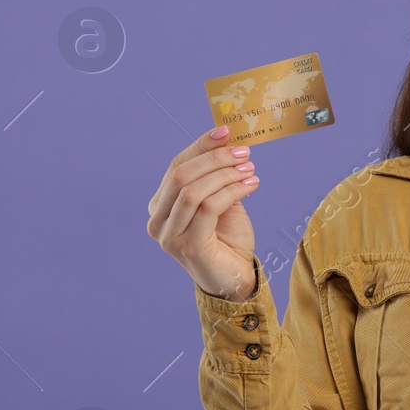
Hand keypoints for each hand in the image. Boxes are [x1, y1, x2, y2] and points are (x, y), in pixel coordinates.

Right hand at [147, 125, 260, 301]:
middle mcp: (158, 221)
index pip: (176, 166)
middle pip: (181, 176)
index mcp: (161, 206)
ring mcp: (170, 236)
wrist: (235, 278)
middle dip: (214, 158)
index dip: (200, 146)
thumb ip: (215, 176)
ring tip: (249, 169)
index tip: (225, 131)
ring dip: (225, 175)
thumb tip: (226, 140)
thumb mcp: (220, 200)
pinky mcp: (189, 247)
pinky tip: (251, 186)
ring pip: (194, 191)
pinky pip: (208, 208)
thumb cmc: (227, 239)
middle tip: (243, 152)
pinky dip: (232, 191)